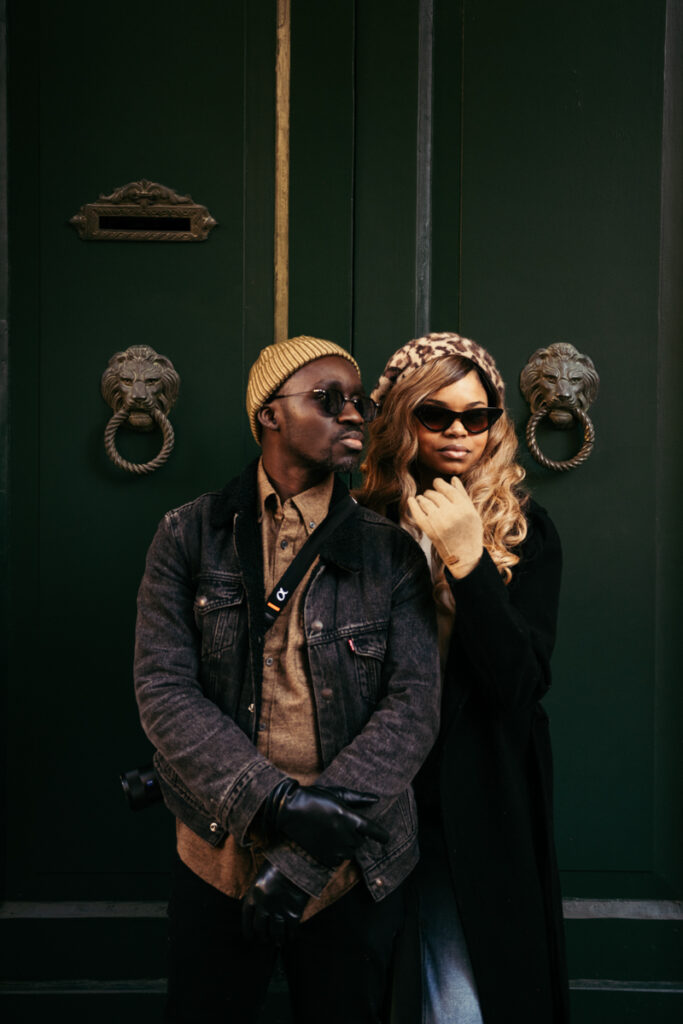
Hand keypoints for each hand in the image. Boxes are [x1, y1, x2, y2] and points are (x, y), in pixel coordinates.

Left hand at [242, 861, 309, 944]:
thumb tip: (261, 903)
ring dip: (276, 940)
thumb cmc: (281, 862)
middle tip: (265, 940)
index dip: (247, 929)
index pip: (246, 917)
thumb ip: (261, 888)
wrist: (299, 860)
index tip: (250, 937)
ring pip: (274, 933)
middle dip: (262, 936)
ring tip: (278, 942)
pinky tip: (291, 937)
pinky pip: (290, 930)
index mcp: (253, 893)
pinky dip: (290, 936)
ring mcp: (278, 910)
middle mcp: (263, 904)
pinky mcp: (293, 913)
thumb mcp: (264, 873)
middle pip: (259, 928)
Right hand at [260, 779, 388, 867]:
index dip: (381, 835)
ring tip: (336, 834)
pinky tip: (329, 844)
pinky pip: (339, 860)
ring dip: (348, 845)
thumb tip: (376, 800)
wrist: (289, 809)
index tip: (386, 838)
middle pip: (361, 841)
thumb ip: (358, 799)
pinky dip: (337, 854)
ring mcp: (333, 846)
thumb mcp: (337, 793)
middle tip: (344, 825)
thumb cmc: (314, 796)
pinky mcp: (324, 855)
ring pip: (351, 852)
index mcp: (348, 817)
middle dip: (357, 835)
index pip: (373, 830)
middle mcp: (343, 834)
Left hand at [407, 476, 482, 578]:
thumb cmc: (470, 533)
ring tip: (423, 499)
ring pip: (425, 501)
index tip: (436, 483)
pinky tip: (411, 500)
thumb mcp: (472, 513)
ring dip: (422, 498)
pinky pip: (417, 512)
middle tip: (430, 494)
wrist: (464, 556)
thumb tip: (452, 479)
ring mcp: (439, 522)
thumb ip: (462, 495)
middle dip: (431, 492)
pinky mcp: (429, 530)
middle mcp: (451, 513)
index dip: (439, 484)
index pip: (447, 489)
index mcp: (463, 508)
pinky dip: (412, 504)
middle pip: (435, 495)